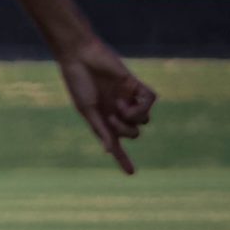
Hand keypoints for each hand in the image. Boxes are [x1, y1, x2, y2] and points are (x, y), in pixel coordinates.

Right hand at [56, 38, 155, 173]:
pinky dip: (143, 104)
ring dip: (134, 117)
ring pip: (145, 119)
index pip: (116, 144)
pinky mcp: (135, 84)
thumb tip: (111, 149)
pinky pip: (150, 100)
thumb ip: (100, 129)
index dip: (123, 159)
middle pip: (133, 132)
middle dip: (125, 130)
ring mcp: (128, 98)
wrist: (80, 55)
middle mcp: (117, 110)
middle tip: (111, 118)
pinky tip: (127, 98)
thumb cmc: (78, 82)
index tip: (131, 174)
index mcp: (103, 119)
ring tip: (118, 105)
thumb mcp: (87, 110)